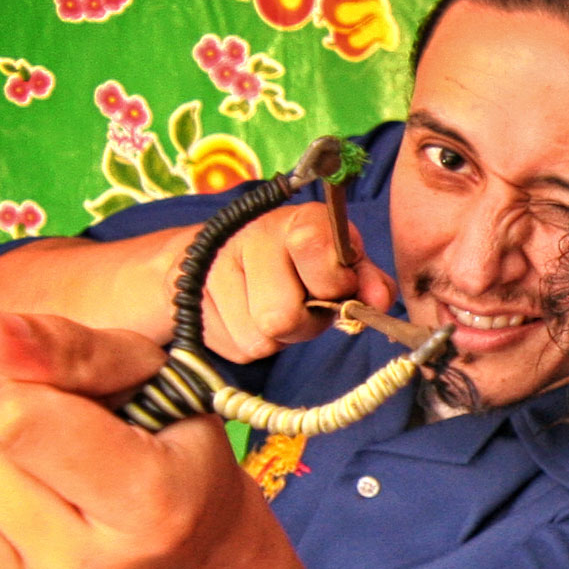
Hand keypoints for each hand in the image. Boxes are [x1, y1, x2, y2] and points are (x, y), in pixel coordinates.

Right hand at [192, 197, 394, 364]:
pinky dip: (252, 341)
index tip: (338, 285)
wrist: (220, 254)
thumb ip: (367, 280)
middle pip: (281, 316)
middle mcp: (249, 237)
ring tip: (274, 306)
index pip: (311, 245)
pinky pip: (238, 348)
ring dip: (278, 336)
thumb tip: (378, 302)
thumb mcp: (341, 262)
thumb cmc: (300, 262)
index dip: (331, 282)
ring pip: (260, 339)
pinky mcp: (191, 303)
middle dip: (302, 324)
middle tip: (303, 305)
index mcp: (295, 220)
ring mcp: (212, 270)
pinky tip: (248, 313)